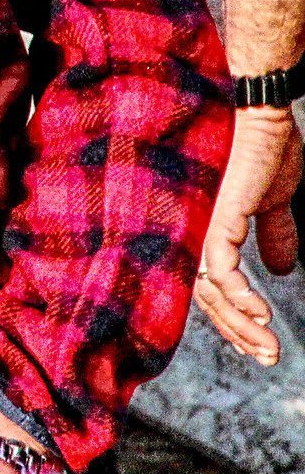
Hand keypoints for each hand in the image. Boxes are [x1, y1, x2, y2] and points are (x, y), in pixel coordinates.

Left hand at [194, 105, 301, 363]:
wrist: (264, 115)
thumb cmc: (263, 149)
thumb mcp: (273, 203)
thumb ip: (272, 235)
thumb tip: (281, 270)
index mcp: (205, 229)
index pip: (208, 287)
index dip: (231, 319)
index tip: (260, 345)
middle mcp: (192, 229)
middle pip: (202, 296)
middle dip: (237, 333)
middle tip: (268, 358)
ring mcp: (199, 223)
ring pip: (207, 289)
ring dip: (239, 324)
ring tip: (268, 347)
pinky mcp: (214, 216)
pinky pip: (218, 267)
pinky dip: (237, 295)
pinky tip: (261, 315)